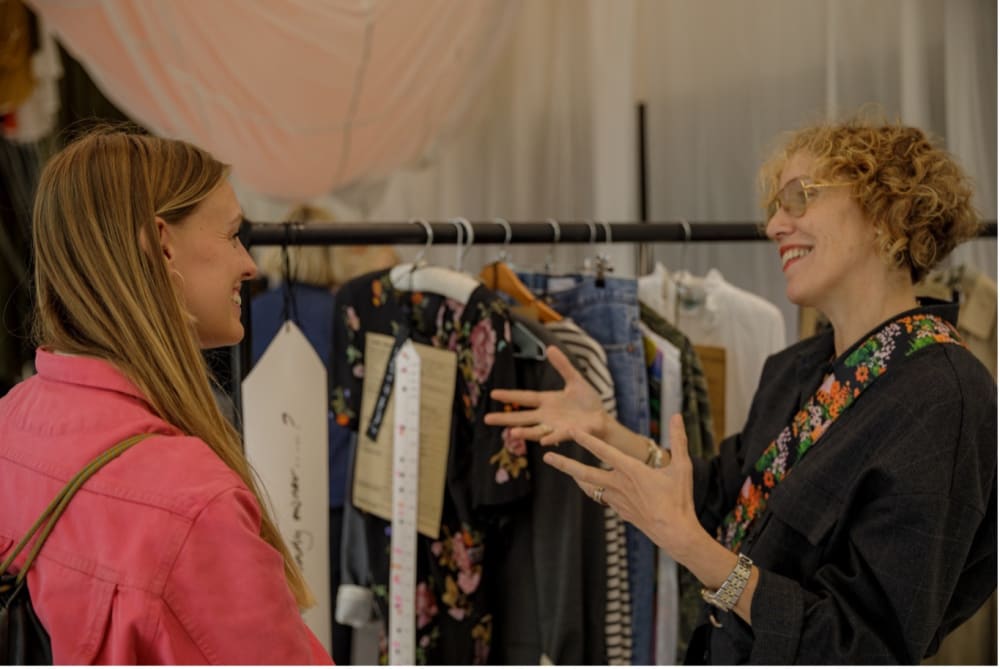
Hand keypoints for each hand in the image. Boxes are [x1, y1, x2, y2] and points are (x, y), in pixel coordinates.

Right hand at [484, 345, 606, 444]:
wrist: (602, 419)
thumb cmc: (587, 402)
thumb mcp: (575, 380)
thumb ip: (563, 366)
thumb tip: (550, 348)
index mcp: (547, 401)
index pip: (524, 397)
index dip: (509, 396)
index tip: (493, 393)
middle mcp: (547, 416)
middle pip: (522, 417)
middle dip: (505, 419)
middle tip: (486, 420)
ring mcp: (556, 426)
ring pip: (536, 430)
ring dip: (525, 432)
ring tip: (512, 433)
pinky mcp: (569, 434)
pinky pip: (559, 436)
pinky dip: (551, 438)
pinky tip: (544, 442)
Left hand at [542, 413, 709, 565]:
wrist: (674, 532)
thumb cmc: (679, 499)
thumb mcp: (682, 466)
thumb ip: (678, 439)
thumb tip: (677, 415)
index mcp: (631, 471)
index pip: (604, 451)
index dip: (587, 439)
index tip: (571, 430)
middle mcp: (618, 484)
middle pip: (585, 472)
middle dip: (564, 463)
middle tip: (546, 457)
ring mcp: (617, 500)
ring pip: (590, 486)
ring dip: (577, 477)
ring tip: (566, 470)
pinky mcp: (619, 511)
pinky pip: (602, 497)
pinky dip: (594, 489)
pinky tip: (592, 487)